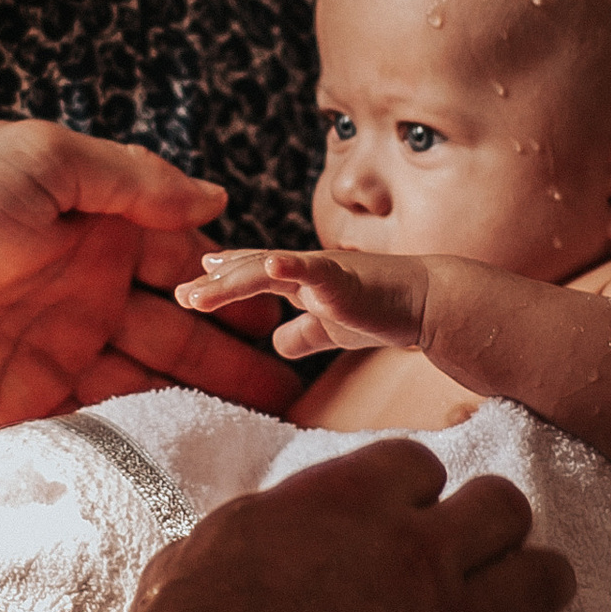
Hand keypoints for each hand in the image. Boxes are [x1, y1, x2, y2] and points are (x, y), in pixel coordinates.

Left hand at [0, 123, 294, 427]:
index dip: (240, 286)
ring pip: (150, 379)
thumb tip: (217, 195)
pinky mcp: (24, 404)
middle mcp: (86, 289)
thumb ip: (132, 182)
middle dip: (240, 356)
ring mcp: (58, 349)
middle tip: (303, 392)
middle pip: (182, 328)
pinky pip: (98, 422)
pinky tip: (197, 452)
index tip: (297, 313)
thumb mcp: (42, 163)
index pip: (187, 257)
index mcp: (94, 226)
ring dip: (204, 402)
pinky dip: (145, 435)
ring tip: (269, 430)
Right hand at [118, 436, 574, 611]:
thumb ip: (257, 531)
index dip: (410, 496)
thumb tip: (263, 536)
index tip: (396, 524)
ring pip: (547, 580)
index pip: (419, 464)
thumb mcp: (198, 553)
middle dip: (489, 529)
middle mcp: (418, 554)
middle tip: (466, 560)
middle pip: (504, 506)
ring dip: (530, 592)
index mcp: (350, 502)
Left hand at [179, 243, 430, 362]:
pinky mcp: (343, 278)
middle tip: (183, 296)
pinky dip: (289, 266)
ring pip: (267, 269)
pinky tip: (268, 267)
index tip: (192, 289)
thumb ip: (304, 333)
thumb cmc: (382, 311)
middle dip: (215, 284)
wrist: (426, 303)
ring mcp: (321, 270)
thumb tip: (278, 344)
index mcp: (300, 279)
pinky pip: (312, 269)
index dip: (223, 281)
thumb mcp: (332, 329)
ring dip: (232, 280)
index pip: (252, 276)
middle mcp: (305, 269)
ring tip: (200, 293)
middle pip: (250, 271)